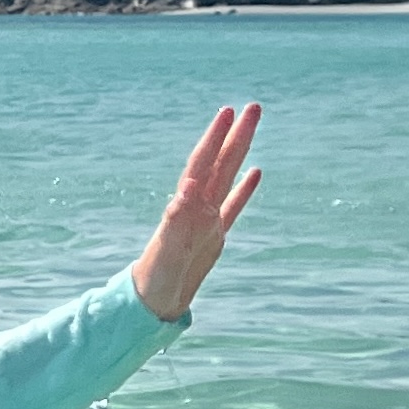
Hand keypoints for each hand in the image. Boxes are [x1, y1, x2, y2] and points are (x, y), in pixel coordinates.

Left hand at [130, 104, 259, 320]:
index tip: (227, 112)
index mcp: (186, 207)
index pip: (202, 164)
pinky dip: (244, 188)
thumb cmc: (156, 278)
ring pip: (228, 177)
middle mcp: (197, 207)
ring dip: (240, 152)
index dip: (214, 139)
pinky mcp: (215, 235)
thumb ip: (176, 219)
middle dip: (235, 135)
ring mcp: (207, 219)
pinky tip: (256, 171)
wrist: (152, 301)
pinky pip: (234, 206)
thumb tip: (186, 186)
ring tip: (252, 126)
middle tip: (252, 106)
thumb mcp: (168, 248)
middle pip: (219, 163)